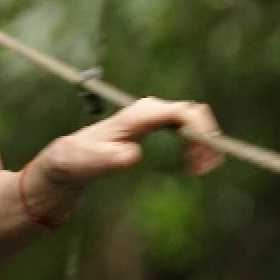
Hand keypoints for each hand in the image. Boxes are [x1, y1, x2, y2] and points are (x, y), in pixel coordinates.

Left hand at [41, 96, 224, 186]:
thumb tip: (133, 155)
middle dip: (207, 139)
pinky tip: (193, 165)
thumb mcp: (90, 162)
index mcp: (141, 113)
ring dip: (204, 143)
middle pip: (195, 113)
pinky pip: (187, 128)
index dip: (201, 132)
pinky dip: (196, 144)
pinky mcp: (157, 125)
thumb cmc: (80, 159)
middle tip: (205, 169)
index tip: (203, 160)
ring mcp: (156, 115)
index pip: (184, 112)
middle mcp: (152, 109)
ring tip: (200, 170)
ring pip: (194, 120)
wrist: (72, 157)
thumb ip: (109, 159)